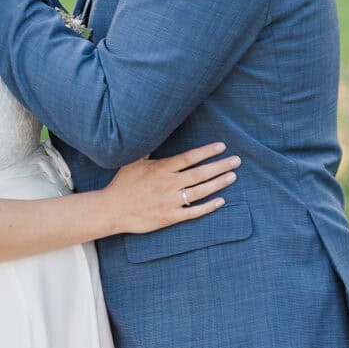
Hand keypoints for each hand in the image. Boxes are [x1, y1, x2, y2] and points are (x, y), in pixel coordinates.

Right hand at [103, 143, 239, 234]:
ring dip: (218, 184)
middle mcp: (168, 184)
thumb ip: (147, 148)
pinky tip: (221, 201)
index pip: (189, 158)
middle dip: (220, 166)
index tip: (221, 146)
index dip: (207, 151)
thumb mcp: (133, 161)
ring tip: (232, 176)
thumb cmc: (123, 184)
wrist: (112, 210)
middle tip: (237, 160)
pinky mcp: (170, 217)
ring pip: (200, 191)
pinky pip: (193, 211)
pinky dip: (208, 207)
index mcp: (161, 168)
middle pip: (200, 173)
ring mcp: (170, 201)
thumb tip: (153, 130)